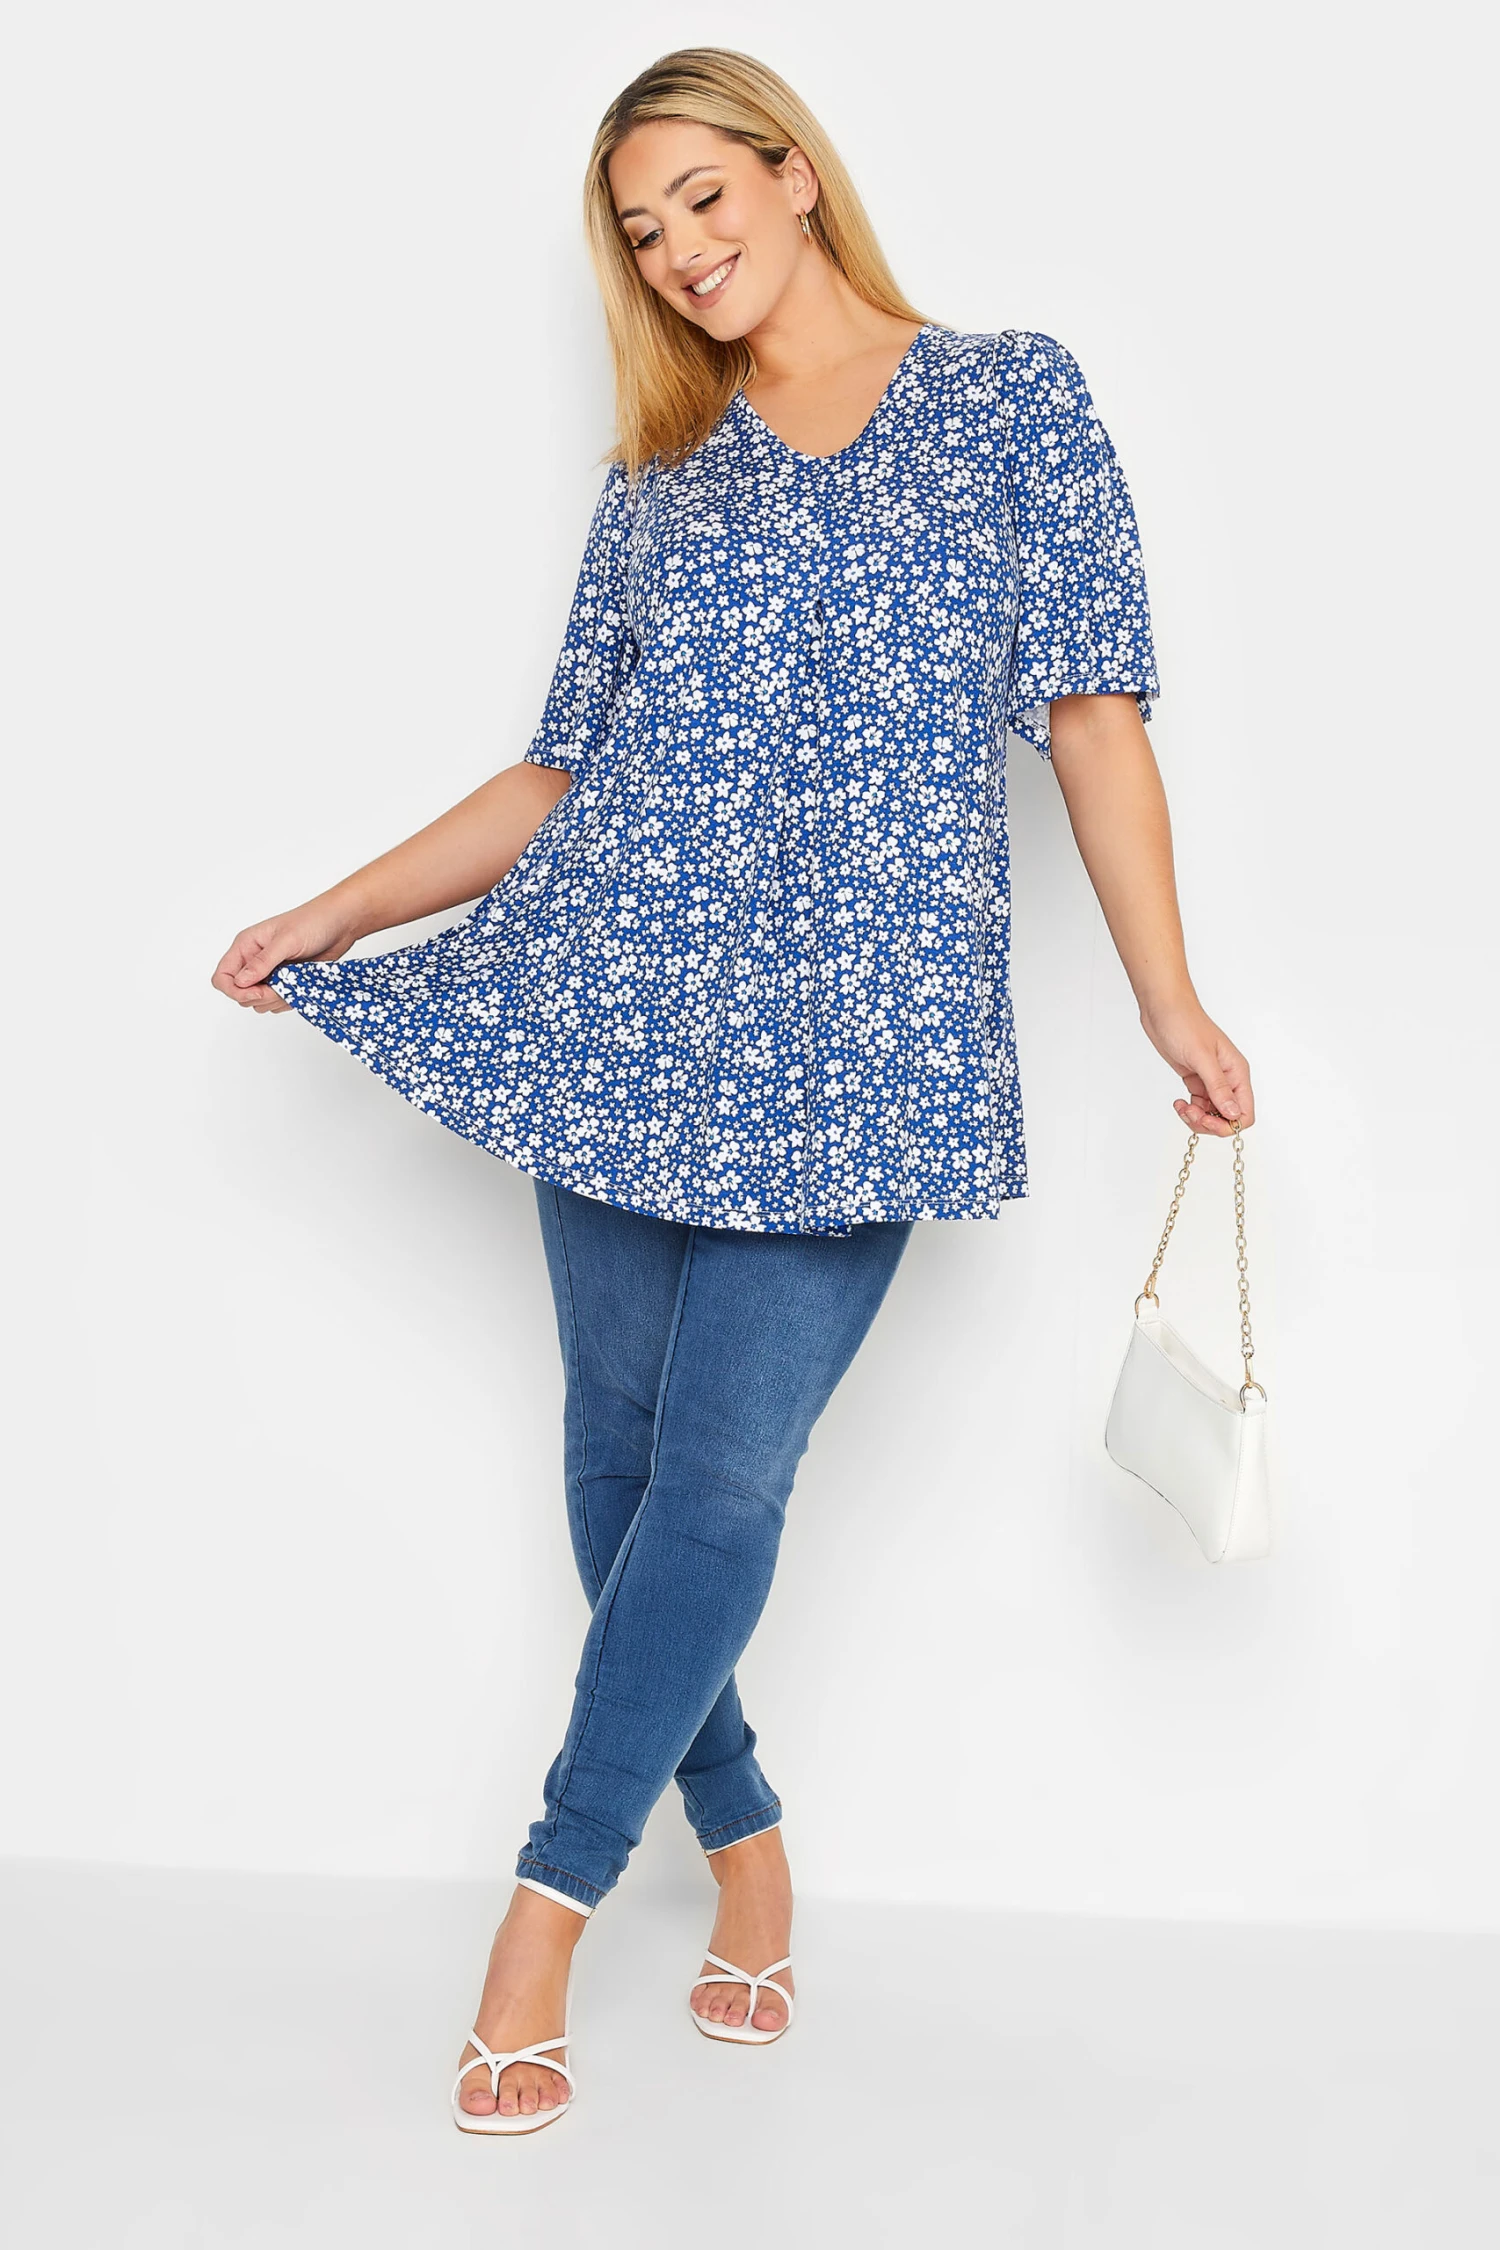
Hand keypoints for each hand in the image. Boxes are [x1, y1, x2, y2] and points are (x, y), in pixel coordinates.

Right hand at [211, 897, 360, 1013]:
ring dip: (276, 1000)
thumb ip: (263, 962)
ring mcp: (270, 974)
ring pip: (259, 1002)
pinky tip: (301, 986)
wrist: (341, 923)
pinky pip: (278, 1003)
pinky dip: (288, 1001)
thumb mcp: (287, 940)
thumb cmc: (313, 921)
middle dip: (260, 997)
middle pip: (241, 994)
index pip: (222, 977)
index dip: (235, 991)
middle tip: (284, 986)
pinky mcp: (286, 983)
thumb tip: (241, 981)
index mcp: (246, 946)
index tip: (258, 992)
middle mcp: (253, 961)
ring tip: (295, 982)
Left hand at [1140, 1000, 1254, 1136]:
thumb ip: (1218, 1087)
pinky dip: (1189, 1110)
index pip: (1245, 1112)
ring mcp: (1211, 1079)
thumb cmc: (1184, 1023)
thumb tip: (1232, 1113)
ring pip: (1212, 1113)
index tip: (1207, 1121)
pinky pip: (1199, 1105)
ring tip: (1182, 1107)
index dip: (1228, 1124)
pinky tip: (1179, 1102)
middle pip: (1228, 1117)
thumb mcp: (1201, 1057)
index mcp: (1236, 1072)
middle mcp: (1227, 1078)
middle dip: (1209, 1123)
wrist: (1163, 1008)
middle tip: (1190, 1114)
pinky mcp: (1196, 1079)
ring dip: (1197, 1118)